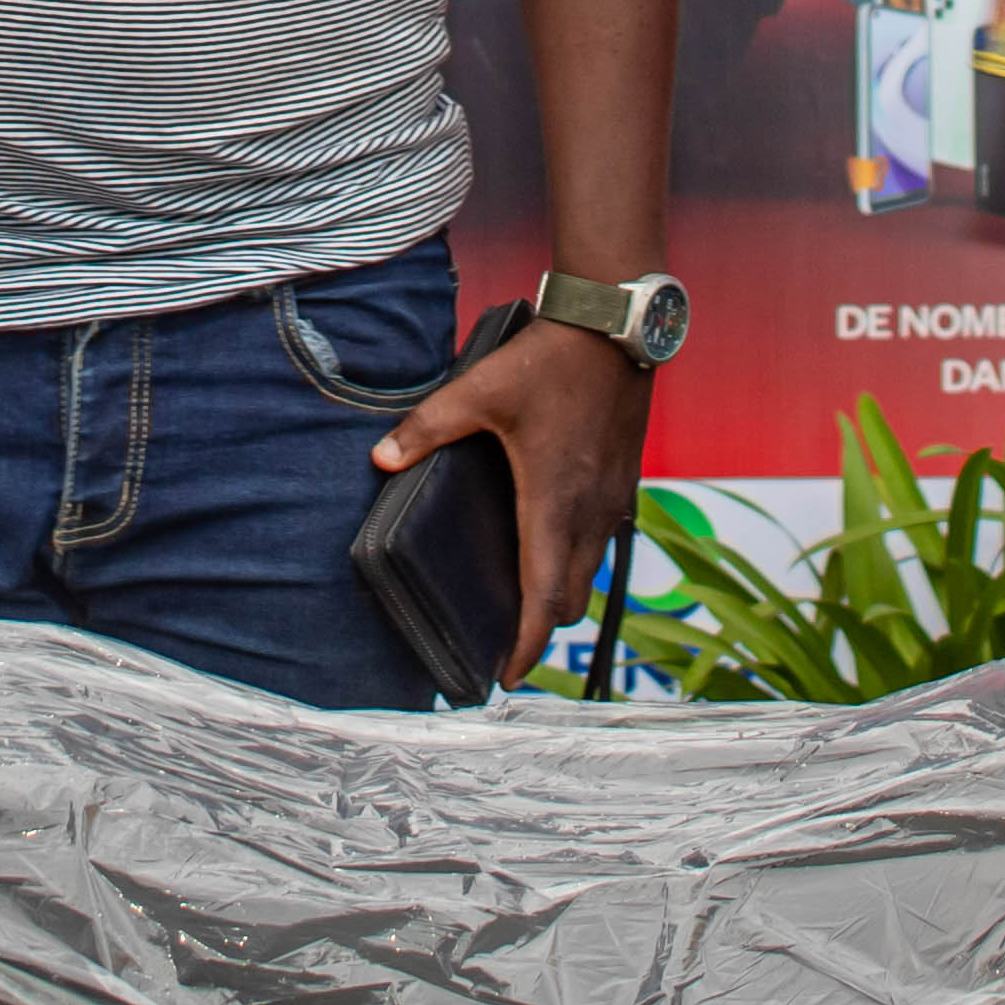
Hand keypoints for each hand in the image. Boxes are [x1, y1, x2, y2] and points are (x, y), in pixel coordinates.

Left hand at [373, 317, 648, 680]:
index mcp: (553, 502)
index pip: (544, 596)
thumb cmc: (550, 360)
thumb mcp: (479, 390)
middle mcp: (591, 512)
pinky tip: (550, 546)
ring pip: (590, 571)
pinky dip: (577, 561)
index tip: (506, 677)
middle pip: (570, 598)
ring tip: (524, 605)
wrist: (615, 327)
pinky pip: (601, 542)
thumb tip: (380, 457)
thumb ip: (427, 427)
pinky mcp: (624, 482)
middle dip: (538, 628)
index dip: (525, 644)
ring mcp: (614, 499)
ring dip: (560, 595)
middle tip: (503, 648)